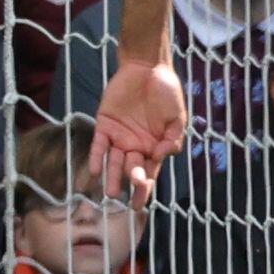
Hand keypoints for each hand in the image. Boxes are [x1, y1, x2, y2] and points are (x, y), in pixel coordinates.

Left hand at [89, 56, 190, 203]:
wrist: (147, 68)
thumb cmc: (166, 91)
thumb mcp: (178, 116)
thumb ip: (173, 138)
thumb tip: (164, 156)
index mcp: (154, 146)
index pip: (149, 172)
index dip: (145, 189)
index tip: (141, 205)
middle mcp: (135, 145)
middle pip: (132, 170)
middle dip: (132, 183)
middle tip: (131, 196)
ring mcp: (119, 136)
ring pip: (114, 162)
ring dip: (112, 177)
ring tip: (111, 192)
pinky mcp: (105, 124)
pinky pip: (99, 144)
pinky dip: (96, 157)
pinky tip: (95, 169)